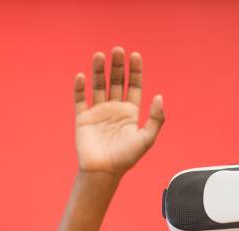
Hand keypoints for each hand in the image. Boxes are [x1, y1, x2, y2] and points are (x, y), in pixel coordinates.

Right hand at [73, 47, 164, 175]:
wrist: (104, 172)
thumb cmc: (126, 158)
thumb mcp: (147, 138)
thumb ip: (156, 119)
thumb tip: (160, 97)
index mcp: (131, 113)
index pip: (134, 86)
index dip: (135, 71)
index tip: (134, 55)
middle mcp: (115, 109)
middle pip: (116, 82)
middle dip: (117, 66)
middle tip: (117, 50)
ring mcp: (98, 112)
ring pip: (98, 86)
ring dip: (98, 71)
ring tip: (99, 56)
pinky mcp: (83, 118)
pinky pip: (80, 99)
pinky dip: (79, 88)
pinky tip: (81, 76)